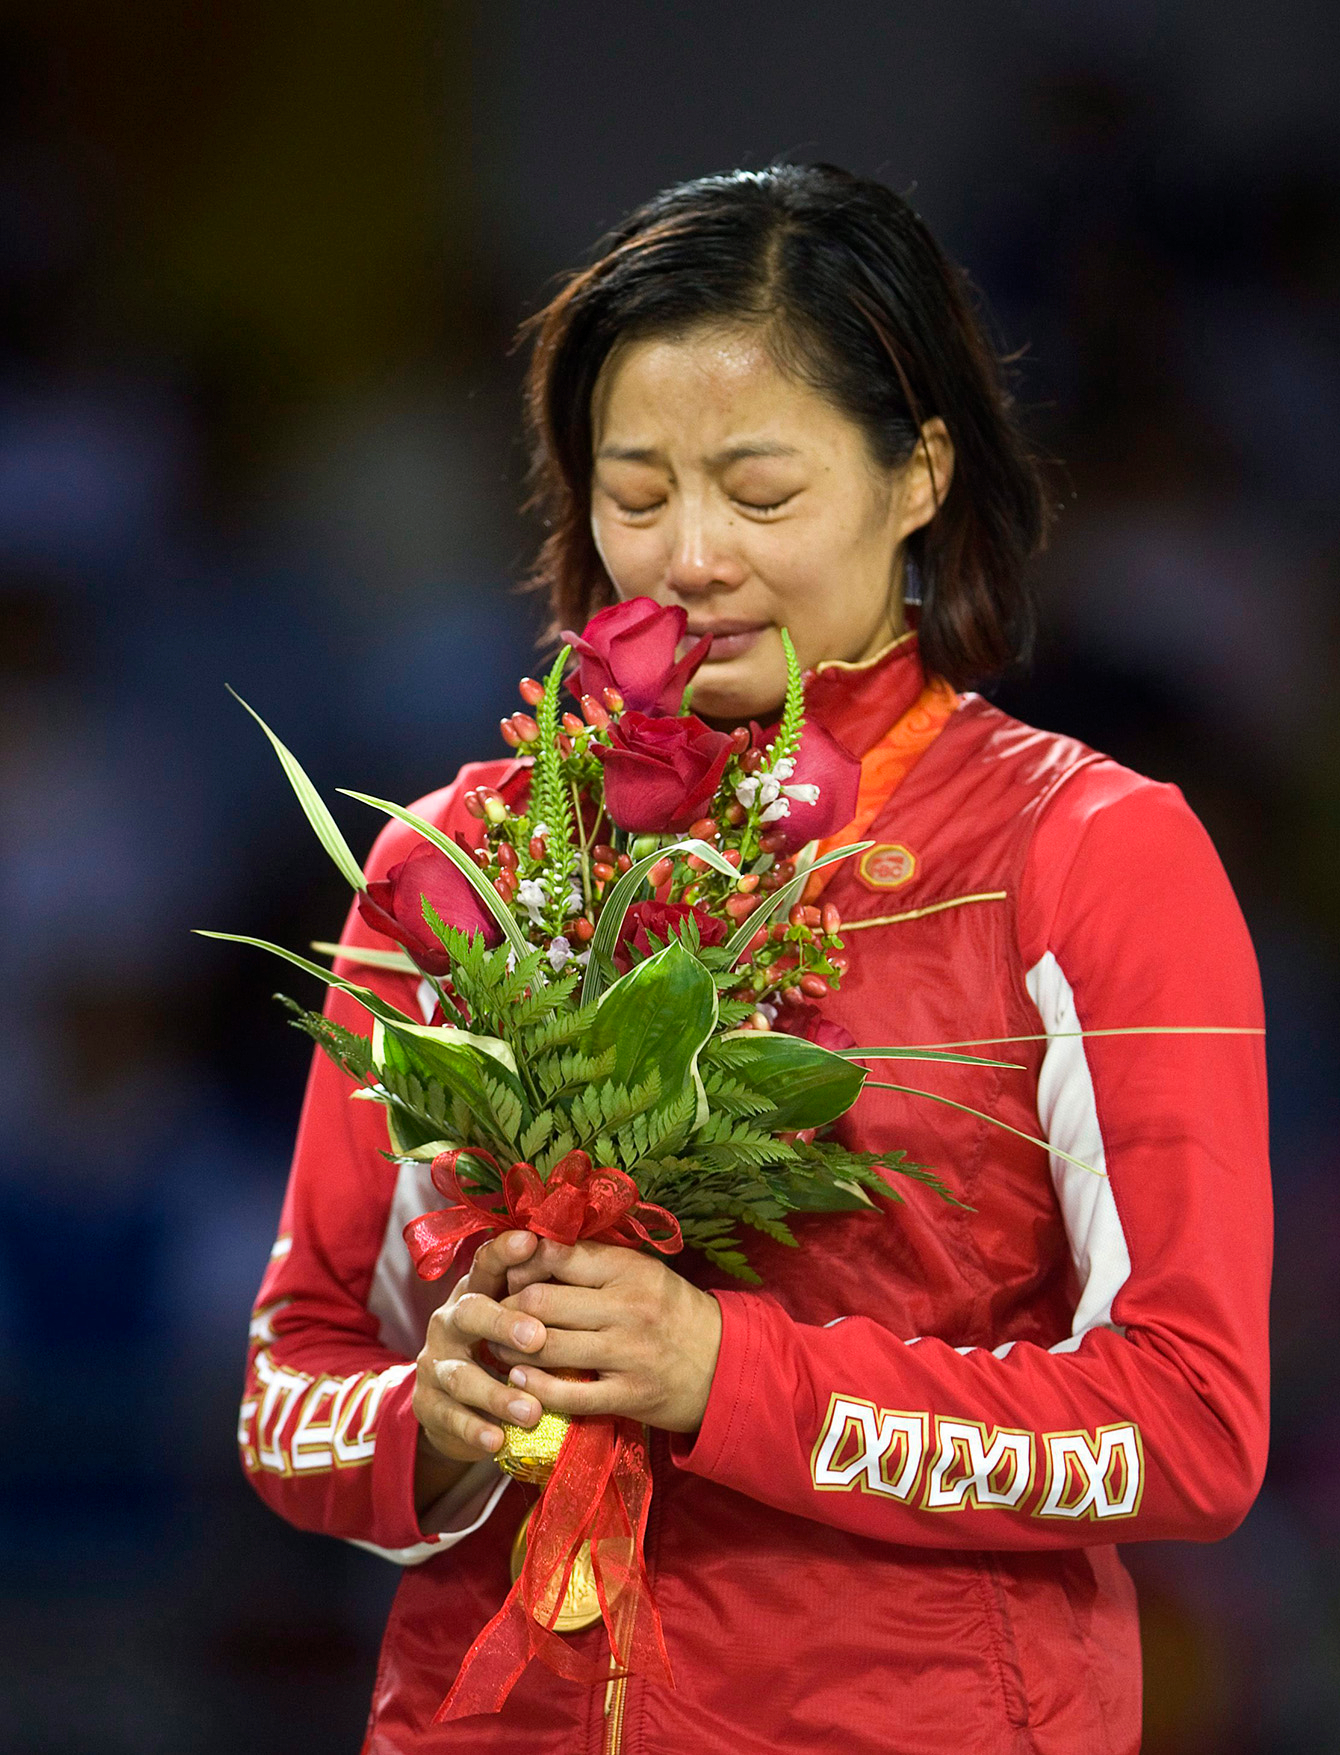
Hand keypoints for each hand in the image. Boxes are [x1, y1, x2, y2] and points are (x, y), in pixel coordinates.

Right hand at [412, 1229, 551, 1508]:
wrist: (456, 1406)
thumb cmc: (505, 1350)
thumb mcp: (521, 1320)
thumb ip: (544, 1298)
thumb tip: (583, 1265)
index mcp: (476, 1292)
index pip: (487, 1264)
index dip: (505, 1251)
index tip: (529, 1240)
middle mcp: (450, 1322)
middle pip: (470, 1313)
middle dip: (502, 1322)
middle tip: (537, 1337)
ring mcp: (436, 1364)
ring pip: (462, 1375)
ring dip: (496, 1394)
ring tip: (532, 1410)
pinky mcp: (429, 1404)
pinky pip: (451, 1417)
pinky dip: (474, 1430)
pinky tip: (497, 1440)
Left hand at [493, 1239, 722, 1433]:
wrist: (724, 1365)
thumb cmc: (672, 1312)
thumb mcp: (643, 1272)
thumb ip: (594, 1261)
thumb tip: (534, 1248)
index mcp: (628, 1268)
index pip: (555, 1255)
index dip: (521, 1264)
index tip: (511, 1275)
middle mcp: (626, 1307)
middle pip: (540, 1302)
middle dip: (505, 1310)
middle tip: (496, 1315)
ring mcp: (627, 1353)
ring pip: (545, 1347)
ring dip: (511, 1349)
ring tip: (500, 1346)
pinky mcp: (628, 1395)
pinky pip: (567, 1394)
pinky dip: (535, 1388)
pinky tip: (521, 1380)